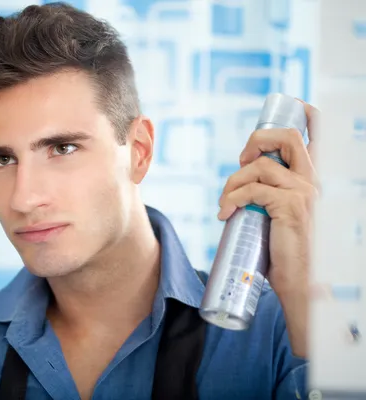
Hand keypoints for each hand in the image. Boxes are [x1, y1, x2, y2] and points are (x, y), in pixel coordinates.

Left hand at [218, 101, 319, 357]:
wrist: (299, 281)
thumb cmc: (284, 249)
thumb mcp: (278, 214)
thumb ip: (268, 194)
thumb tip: (239, 184)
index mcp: (310, 179)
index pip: (315, 134)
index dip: (298, 116)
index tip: (265, 133)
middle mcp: (312, 180)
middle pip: (286, 136)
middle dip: (255, 141)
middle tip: (240, 164)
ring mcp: (303, 192)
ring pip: (258, 166)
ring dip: (232, 182)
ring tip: (225, 204)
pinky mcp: (290, 207)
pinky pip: (251, 190)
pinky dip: (231, 198)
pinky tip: (224, 214)